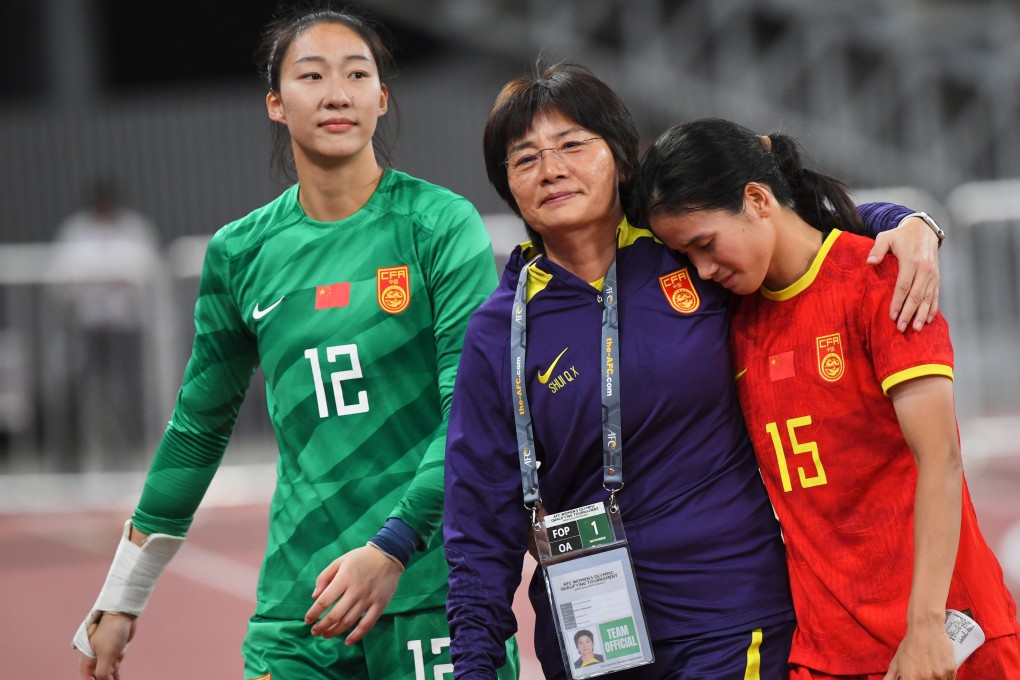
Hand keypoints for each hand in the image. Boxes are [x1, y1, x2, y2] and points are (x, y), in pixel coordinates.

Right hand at [79, 613, 135, 679]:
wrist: (123, 615)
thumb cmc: (111, 631)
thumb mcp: (106, 654)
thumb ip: (102, 671)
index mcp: (87, 661)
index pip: (86, 679)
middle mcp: (94, 661)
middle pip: (96, 678)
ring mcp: (104, 658)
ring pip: (105, 675)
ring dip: (109, 679)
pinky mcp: (114, 655)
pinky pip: (113, 670)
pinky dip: (115, 676)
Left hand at [304, 545, 402, 644]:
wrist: (389, 554)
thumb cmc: (361, 558)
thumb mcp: (340, 561)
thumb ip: (324, 576)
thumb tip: (314, 596)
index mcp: (344, 578)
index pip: (324, 601)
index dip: (313, 613)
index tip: (307, 620)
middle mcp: (356, 590)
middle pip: (335, 615)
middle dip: (322, 626)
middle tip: (314, 631)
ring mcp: (369, 598)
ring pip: (349, 621)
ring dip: (334, 631)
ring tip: (326, 635)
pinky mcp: (380, 605)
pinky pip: (367, 624)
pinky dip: (357, 635)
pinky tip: (348, 641)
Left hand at [866, 215, 940, 331]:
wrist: (923, 229)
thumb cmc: (901, 235)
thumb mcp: (886, 237)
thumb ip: (877, 249)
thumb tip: (869, 262)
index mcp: (911, 262)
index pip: (903, 287)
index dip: (898, 303)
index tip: (892, 316)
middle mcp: (925, 270)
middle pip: (916, 296)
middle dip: (909, 313)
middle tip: (901, 328)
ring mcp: (933, 274)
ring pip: (928, 298)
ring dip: (921, 314)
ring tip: (915, 328)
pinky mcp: (937, 277)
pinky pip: (936, 295)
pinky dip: (932, 308)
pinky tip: (927, 319)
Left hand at [882, 622, 955, 679]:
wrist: (925, 628)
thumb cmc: (910, 644)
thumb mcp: (897, 661)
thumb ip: (891, 676)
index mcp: (911, 678)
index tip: (917, 676)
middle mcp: (925, 678)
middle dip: (926, 678)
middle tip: (925, 669)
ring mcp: (939, 675)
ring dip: (937, 677)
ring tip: (932, 666)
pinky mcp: (950, 670)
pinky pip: (950, 679)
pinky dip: (946, 675)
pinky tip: (940, 666)